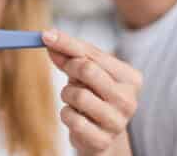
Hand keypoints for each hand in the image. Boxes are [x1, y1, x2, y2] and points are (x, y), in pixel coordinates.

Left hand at [43, 30, 142, 155]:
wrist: (99, 135)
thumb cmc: (94, 97)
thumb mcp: (85, 73)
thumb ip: (70, 55)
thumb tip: (50, 40)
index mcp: (130, 78)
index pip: (93, 53)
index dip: (67, 44)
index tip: (46, 35)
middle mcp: (128, 99)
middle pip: (88, 69)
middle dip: (70, 68)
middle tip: (68, 73)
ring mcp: (117, 122)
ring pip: (79, 95)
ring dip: (67, 95)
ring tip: (74, 100)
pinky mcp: (102, 140)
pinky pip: (73, 119)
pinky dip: (67, 115)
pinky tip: (75, 116)